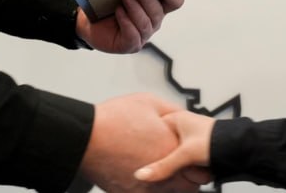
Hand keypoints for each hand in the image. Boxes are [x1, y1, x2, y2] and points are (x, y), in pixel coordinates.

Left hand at [77, 0, 183, 53]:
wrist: (88, 19)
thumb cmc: (108, 0)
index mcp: (158, 3)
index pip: (175, 0)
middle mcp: (154, 20)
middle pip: (159, 12)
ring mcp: (143, 34)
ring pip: (146, 23)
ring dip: (135, 8)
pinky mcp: (131, 44)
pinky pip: (133, 35)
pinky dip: (126, 22)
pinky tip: (118, 11)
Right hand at [80, 93, 199, 191]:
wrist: (86, 138)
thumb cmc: (114, 120)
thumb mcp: (149, 102)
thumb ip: (172, 111)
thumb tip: (181, 118)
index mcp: (172, 150)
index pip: (199, 170)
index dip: (197, 163)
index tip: (192, 157)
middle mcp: (163, 174)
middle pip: (188, 187)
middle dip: (186, 177)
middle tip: (179, 166)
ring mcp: (146, 188)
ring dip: (168, 183)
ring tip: (159, 170)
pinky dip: (149, 188)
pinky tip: (139, 174)